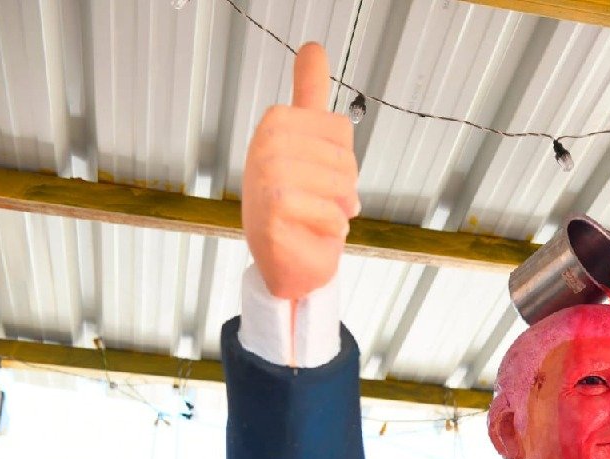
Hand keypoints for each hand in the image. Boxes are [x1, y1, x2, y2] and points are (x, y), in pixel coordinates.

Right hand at [242, 43, 360, 300]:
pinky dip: (331, 228)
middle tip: (321, 202)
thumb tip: (312, 46)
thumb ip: (310, 96)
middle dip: (344, 188)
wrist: (286, 260)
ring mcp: (264, 177)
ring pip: (339, 185)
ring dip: (338, 210)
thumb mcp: (309, 143)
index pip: (342, 130)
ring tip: (317, 218)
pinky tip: (313, 232)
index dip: (344, 160)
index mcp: (277, 124)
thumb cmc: (300, 204)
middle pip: (345, 159)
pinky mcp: (272, 212)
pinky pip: (327, 213)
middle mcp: (265, 145)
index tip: (321, 174)